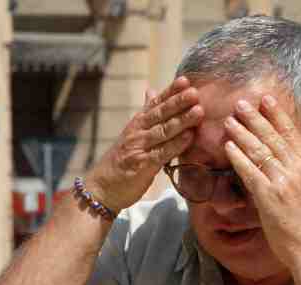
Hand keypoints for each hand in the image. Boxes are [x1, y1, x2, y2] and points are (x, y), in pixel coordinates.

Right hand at [86, 77, 204, 211]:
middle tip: (195, 92)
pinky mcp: (142, 166)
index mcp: (137, 123)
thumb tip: (151, 89)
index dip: (170, 92)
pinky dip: (176, 145)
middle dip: (178, 102)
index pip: (155, 103)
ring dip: (181, 121)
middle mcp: (137, 132)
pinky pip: (161, 153)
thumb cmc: (120, 161)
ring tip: (199, 111)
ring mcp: (139, 148)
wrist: (101, 187)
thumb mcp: (132, 133)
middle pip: (160, 114)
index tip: (185, 80)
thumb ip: (146, 113)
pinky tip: (189, 137)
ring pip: (163, 131)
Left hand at [223, 95, 300, 283]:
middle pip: (274, 138)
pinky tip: (227, 146)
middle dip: (256, 118)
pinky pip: (250, 172)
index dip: (279, 116)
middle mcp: (298, 171)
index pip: (293, 135)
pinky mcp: (268, 197)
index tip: (267, 101)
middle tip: (241, 102)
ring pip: (260, 151)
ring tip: (229, 120)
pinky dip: (238, 157)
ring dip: (243, 133)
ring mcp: (282, 183)